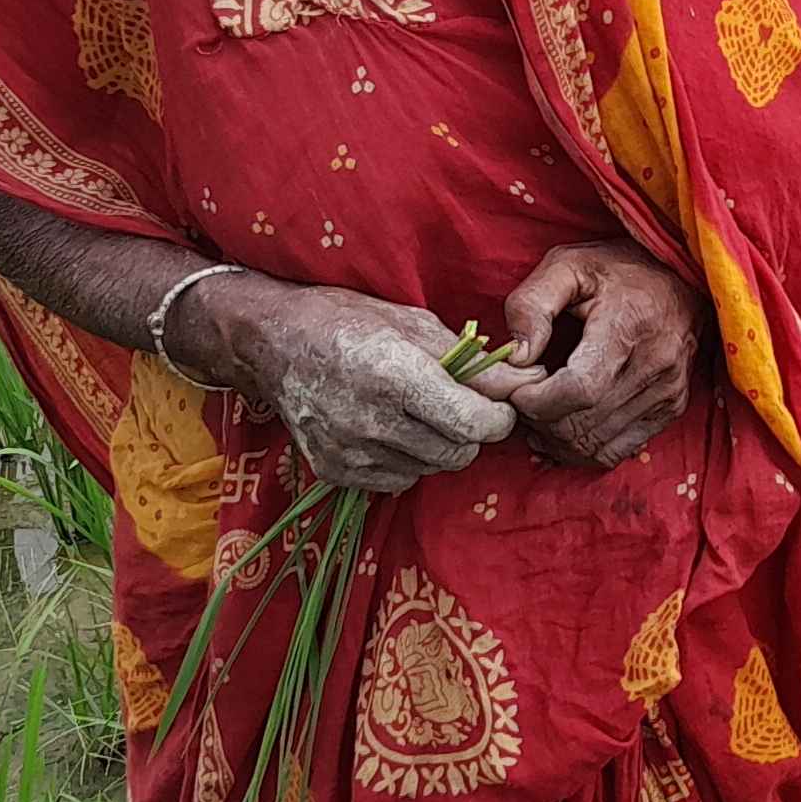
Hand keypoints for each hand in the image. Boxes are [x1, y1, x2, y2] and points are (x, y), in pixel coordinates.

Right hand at [186, 277, 515, 494]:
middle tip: (458, 404)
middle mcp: (371, 421)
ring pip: (431, 469)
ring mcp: (350, 452)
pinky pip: (398, 481)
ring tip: (417, 411)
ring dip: (438, 445)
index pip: (474, 424)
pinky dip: (407, 460)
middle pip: (458, 453)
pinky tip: (390, 428)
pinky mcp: (335, 472)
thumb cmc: (349, 321)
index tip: (497, 402)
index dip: (499, 417)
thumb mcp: (415, 324)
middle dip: (471, 431)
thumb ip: (472, 364)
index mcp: (395, 375)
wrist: (273, 342)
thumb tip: (527, 383)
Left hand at [473, 240, 699, 468]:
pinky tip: (562, 424)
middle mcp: (656, 365)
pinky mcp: (670, 408)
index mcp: (630, 326)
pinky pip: (614, 451)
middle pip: (581, 423)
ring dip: (553, 437)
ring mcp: (668, 392)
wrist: (681, 275)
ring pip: (594, 444)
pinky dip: (579, 447)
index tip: (513, 385)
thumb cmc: (617, 268)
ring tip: (536, 409)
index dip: (534, 400)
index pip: (578, 390)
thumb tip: (515, 358)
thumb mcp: (566, 265)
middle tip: (519, 395)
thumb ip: (531, 305)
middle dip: (536, 418)